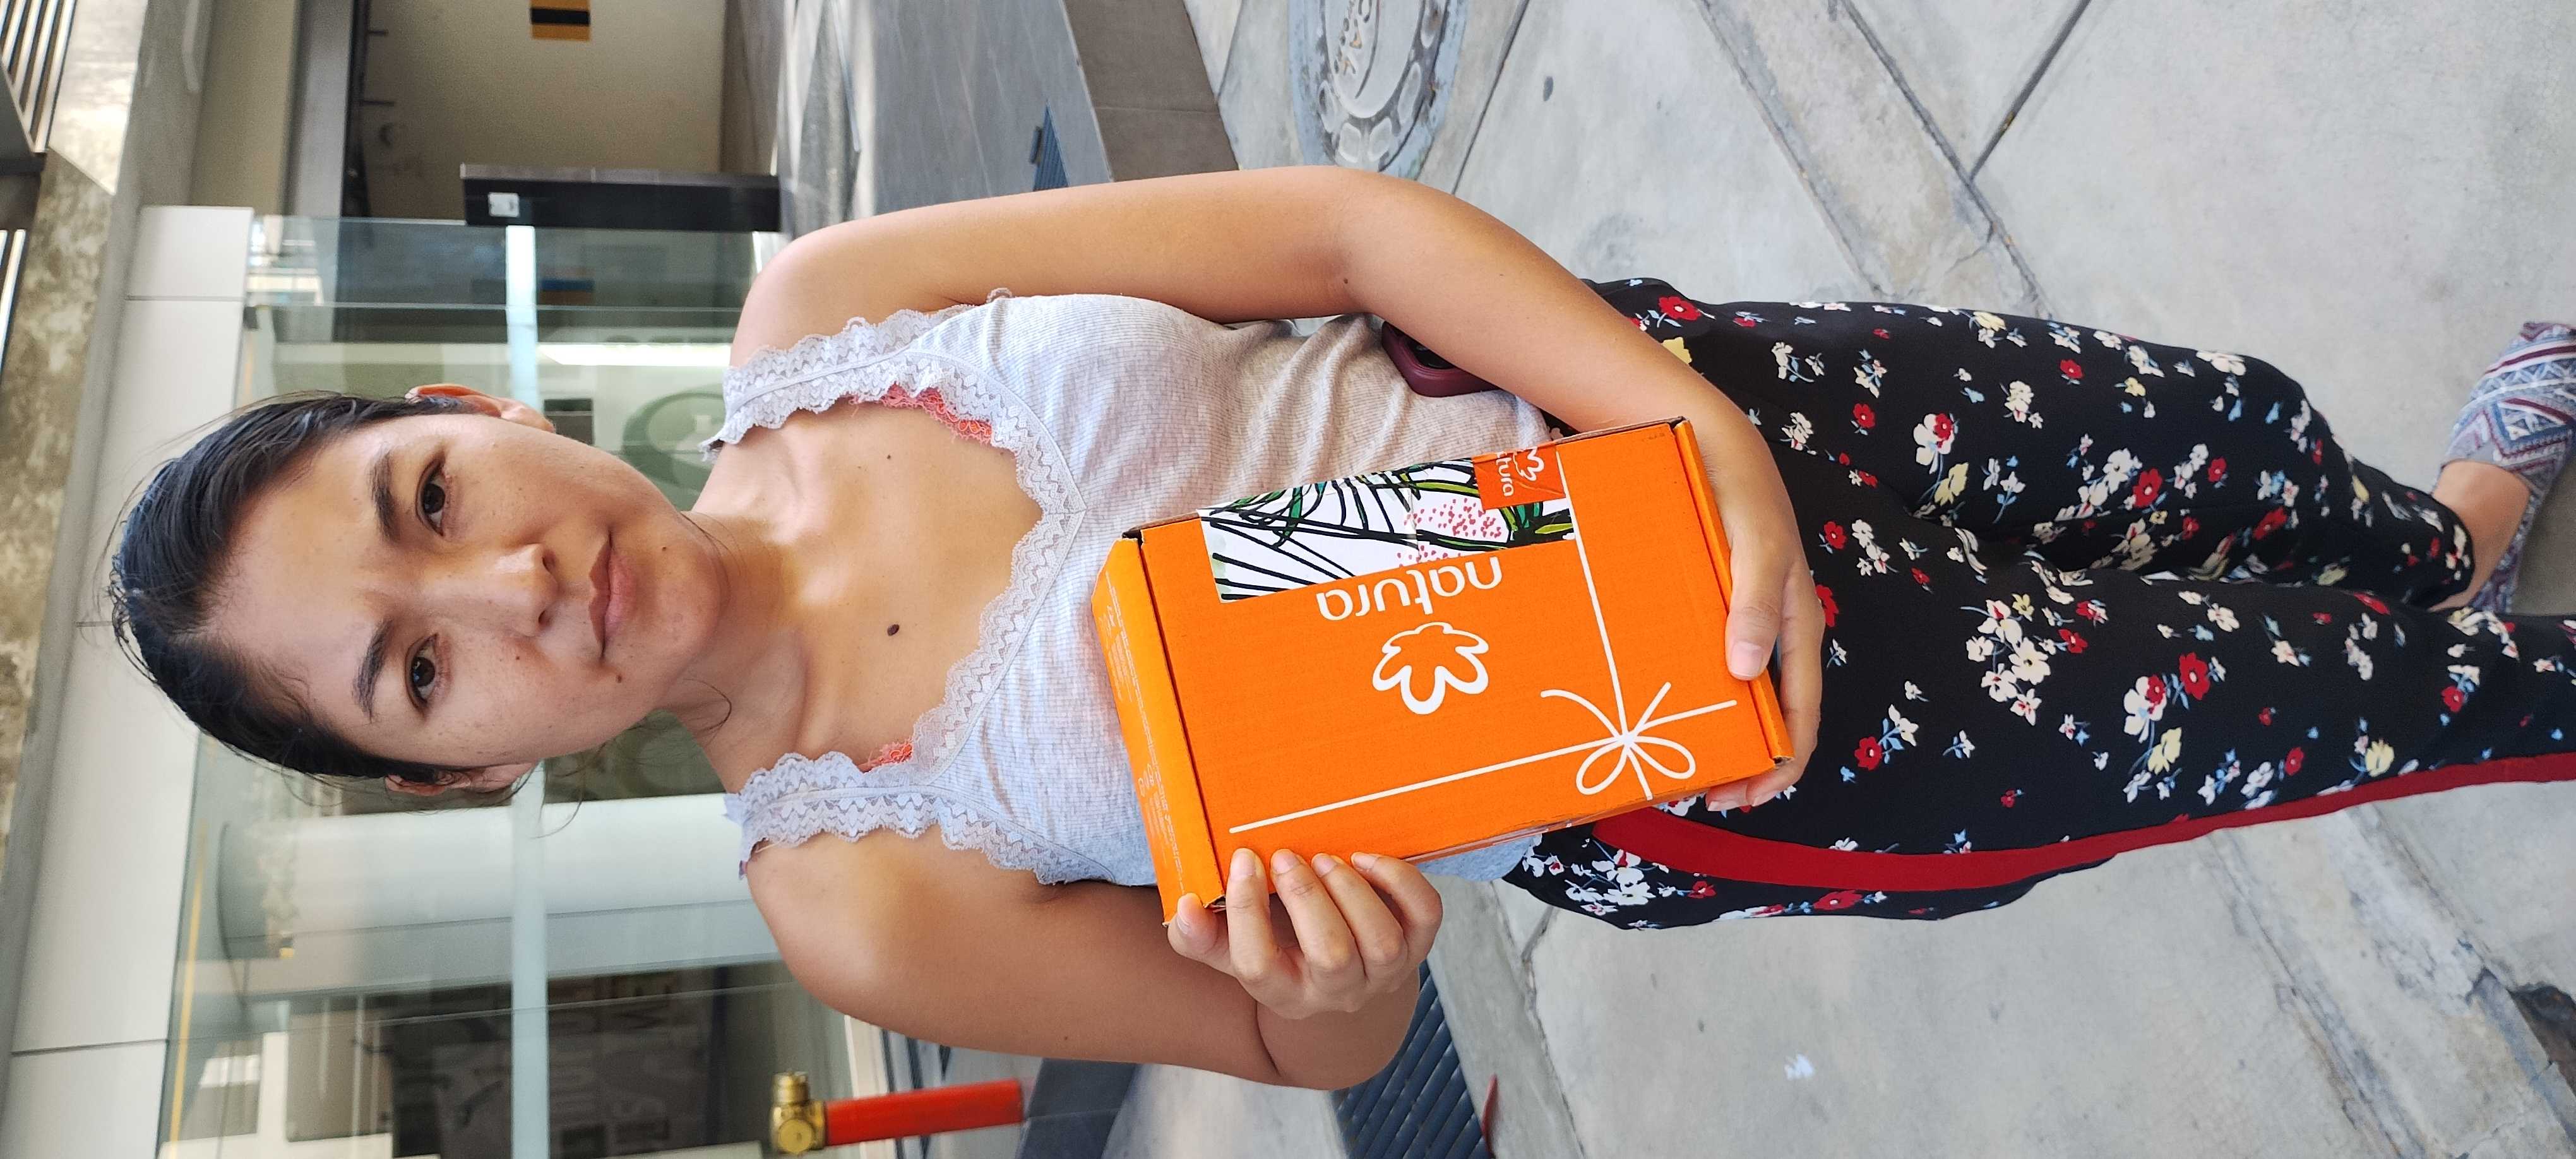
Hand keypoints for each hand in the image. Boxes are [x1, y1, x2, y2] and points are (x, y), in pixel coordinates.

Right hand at [1165, 849, 1441, 1019]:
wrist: (1343, 976)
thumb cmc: (1279, 948)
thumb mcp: (1234, 949)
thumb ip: (1199, 934)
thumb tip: (1183, 906)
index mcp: (1285, 994)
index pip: (1259, 967)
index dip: (1247, 913)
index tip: (1244, 860)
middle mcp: (1338, 992)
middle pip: (1331, 958)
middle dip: (1307, 898)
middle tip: (1286, 856)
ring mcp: (1384, 972)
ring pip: (1380, 942)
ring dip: (1351, 891)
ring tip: (1324, 858)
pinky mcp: (1417, 944)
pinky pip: (1424, 914)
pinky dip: (1401, 881)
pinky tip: (1366, 858)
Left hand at [1694, 407, 1823, 810]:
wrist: (1701, 440)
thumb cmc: (1737, 493)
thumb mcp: (1752, 544)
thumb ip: (1752, 602)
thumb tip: (1746, 673)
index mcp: (1795, 626)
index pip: (1801, 713)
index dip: (1779, 764)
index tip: (1738, 797)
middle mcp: (1769, 632)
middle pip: (1765, 713)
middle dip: (1741, 760)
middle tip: (1694, 791)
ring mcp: (1736, 621)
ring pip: (1731, 693)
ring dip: (1712, 731)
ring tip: (1672, 760)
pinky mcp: (1705, 606)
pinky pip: (1700, 661)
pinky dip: (1686, 691)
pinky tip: (1653, 702)